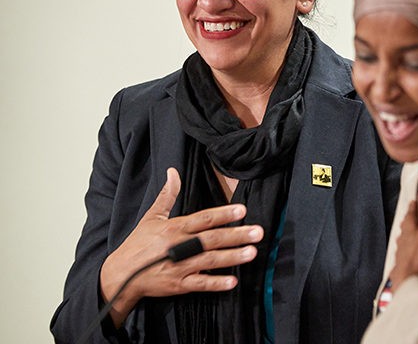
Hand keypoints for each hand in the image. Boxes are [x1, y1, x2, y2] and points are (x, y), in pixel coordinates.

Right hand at [100, 167, 263, 326]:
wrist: (120, 275)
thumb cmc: (138, 245)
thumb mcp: (151, 217)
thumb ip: (167, 195)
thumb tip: (173, 172)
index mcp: (175, 228)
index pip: (203, 219)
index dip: (223, 214)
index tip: (241, 210)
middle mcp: (179, 246)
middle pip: (212, 239)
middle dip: (236, 235)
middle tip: (257, 232)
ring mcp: (179, 267)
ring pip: (209, 261)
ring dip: (232, 257)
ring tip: (252, 252)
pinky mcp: (178, 285)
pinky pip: (200, 284)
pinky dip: (216, 283)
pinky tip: (233, 282)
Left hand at [388, 190, 417, 291]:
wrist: (408, 283)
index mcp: (409, 230)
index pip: (411, 214)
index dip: (415, 206)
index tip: (416, 199)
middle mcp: (402, 240)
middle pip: (406, 226)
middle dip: (410, 219)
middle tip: (413, 213)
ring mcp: (401, 253)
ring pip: (404, 239)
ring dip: (408, 234)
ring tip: (410, 231)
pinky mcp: (402, 264)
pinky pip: (404, 252)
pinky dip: (407, 248)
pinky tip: (408, 253)